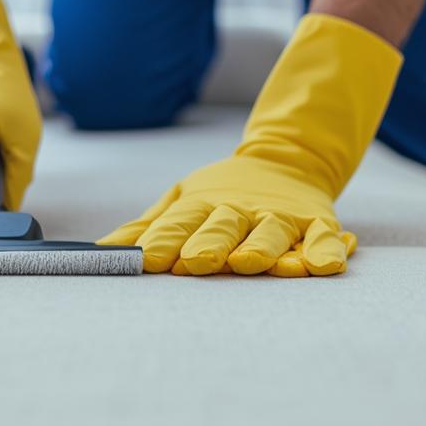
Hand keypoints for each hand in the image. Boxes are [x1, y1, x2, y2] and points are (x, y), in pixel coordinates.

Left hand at [98, 14, 401, 276]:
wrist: (286, 160)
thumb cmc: (221, 198)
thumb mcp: (181, 202)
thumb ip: (147, 228)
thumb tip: (99, 250)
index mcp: (203, 204)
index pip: (180, 222)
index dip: (164, 239)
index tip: (148, 260)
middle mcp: (240, 208)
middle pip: (223, 225)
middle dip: (209, 243)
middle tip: (195, 262)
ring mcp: (280, 214)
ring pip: (271, 230)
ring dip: (261, 246)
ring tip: (249, 261)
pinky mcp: (317, 221)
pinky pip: (324, 237)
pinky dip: (325, 250)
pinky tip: (322, 266)